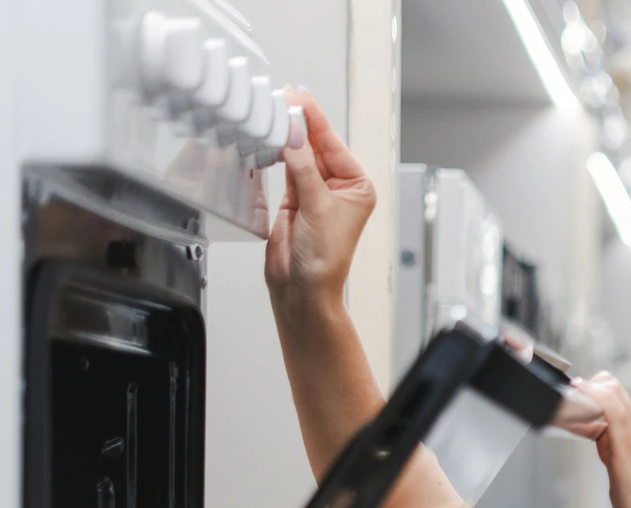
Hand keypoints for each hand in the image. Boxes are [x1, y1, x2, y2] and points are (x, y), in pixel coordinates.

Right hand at [265, 90, 375, 310]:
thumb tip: (293, 132)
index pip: (335, 145)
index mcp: (358, 187)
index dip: (316, 121)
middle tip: (283, 97)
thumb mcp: (317, 206)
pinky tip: (272, 134)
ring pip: (300, 155)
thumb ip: (303, 166)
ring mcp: (316, 192)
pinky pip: (287, 167)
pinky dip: (278, 152)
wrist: (302, 289)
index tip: (300, 97)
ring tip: (274, 110)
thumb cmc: (324, 258)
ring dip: (288, 136)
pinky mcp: (295, 198)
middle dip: (300, 124)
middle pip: (318, 146)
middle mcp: (340, 187)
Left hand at [561, 375, 630, 507]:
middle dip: (585, 387)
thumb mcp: (628, 486)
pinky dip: (594, 397)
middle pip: (615, 391)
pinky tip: (576, 393)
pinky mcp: (630, 453)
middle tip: (559, 398)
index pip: (617, 405)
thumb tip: (606, 454)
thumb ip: (618, 466)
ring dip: (586, 388)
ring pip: (613, 394)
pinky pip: (613, 411)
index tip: (566, 405)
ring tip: (561, 393)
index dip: (591, 398)